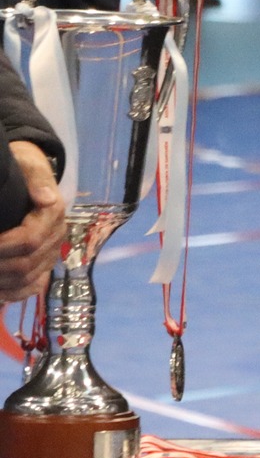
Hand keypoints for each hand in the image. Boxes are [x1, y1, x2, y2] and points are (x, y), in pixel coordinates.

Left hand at [0, 143, 64, 303]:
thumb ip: (36, 178)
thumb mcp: (28, 163)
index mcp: (53, 213)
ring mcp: (50, 252)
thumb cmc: (22, 167)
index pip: (29, 241)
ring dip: (1, 282)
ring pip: (27, 279)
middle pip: (26, 264)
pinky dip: (13, 294)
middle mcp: (56, 235)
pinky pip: (32, 287)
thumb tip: (46, 198)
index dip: (2, 248)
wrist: (30, 175)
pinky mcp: (44, 263)